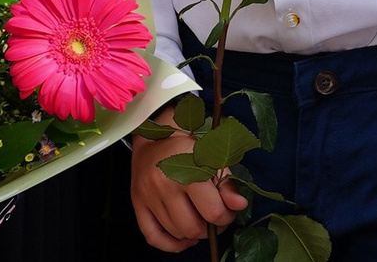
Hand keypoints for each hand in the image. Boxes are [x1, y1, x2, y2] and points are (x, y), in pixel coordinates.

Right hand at [131, 126, 247, 250]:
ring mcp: (147, 194)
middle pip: (194, 227)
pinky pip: (153, 236)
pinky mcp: (137, 202)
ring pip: (176, 233)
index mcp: (185, 166)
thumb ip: (227, 182)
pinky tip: (183, 239)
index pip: (212, 211)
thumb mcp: (211, 154)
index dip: (226, 216)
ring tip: (199, 219)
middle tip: (214, 216)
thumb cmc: (186, 142)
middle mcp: (163, 182)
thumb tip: (239, 205)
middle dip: (210, 228)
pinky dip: (170, 244)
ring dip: (192, 233)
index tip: (228, 210)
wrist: (153, 133)